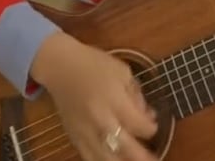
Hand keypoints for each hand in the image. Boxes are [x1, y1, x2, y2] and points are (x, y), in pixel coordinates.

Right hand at [30, 32, 158, 160]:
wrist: (60, 67)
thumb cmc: (93, 65)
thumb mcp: (123, 72)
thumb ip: (137, 96)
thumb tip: (147, 116)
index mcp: (114, 100)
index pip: (140, 125)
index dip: (152, 128)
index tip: (154, 124)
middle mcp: (100, 119)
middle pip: (126, 148)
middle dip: (144, 156)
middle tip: (154, 159)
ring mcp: (86, 132)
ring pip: (107, 159)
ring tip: (136, 160)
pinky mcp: (74, 138)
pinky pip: (90, 158)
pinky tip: (115, 159)